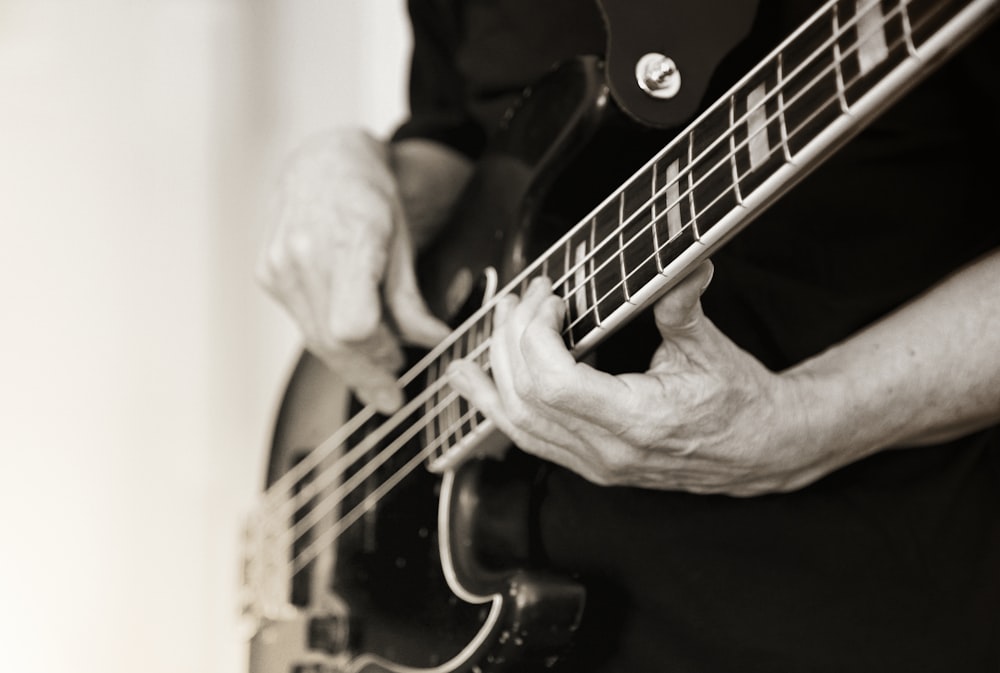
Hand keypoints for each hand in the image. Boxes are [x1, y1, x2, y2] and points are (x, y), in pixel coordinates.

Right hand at [258, 129, 459, 412]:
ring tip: (377, 374)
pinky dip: (329, 339)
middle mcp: (305, 254)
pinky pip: (303, 323)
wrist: (322, 162)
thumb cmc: (369, 195)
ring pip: (316, 339)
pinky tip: (351, 342)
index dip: (378, 355)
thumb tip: (433, 342)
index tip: (399, 365)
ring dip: (349, 364)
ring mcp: (279, 265)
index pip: (353, 326)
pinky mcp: (268, 275)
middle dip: (367, 374)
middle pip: (333, 341)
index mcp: (350, 239)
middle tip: (391, 395)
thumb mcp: (404, 240)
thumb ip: (412, 299)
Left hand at [448, 262, 833, 495]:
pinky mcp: (589, 463)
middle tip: (522, 297)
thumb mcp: (711, 348)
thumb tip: (683, 262)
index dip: (536, 334)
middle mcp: (607, 452)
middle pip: (526, 397)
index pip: (552, 384)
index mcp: (636, 423)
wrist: (760, 450)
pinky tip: (472, 381)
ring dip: (495, 369)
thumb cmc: (739, 401)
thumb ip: (682, 306)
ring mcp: (594, 464)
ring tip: (490, 325)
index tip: (552, 298)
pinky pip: (527, 437)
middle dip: (512, 338)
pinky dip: (495, 405)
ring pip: (517, 423)